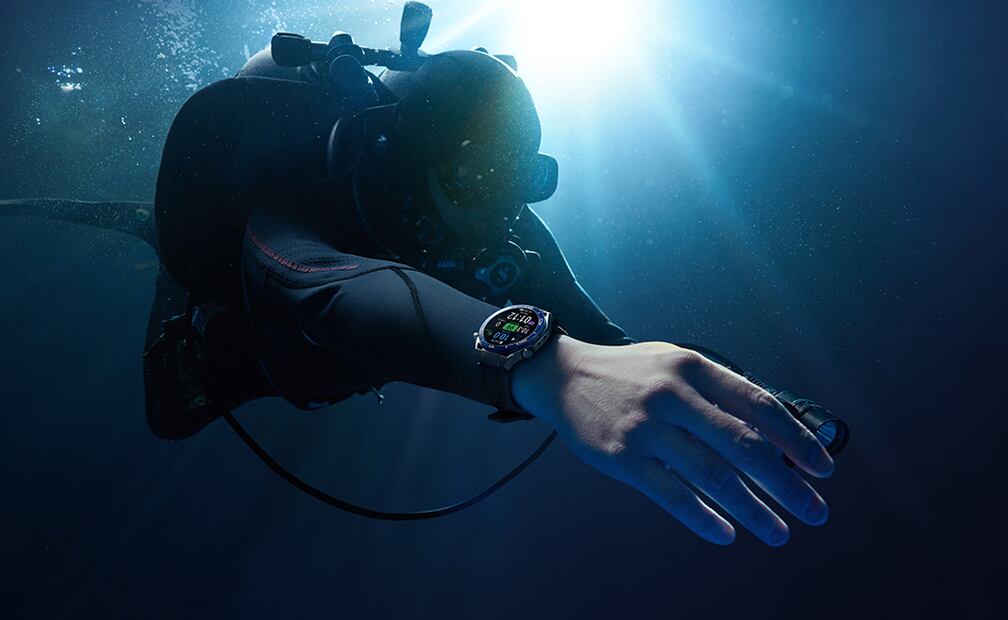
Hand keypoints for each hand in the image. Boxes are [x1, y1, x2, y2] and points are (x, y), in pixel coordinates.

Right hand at [512, 336, 834, 545]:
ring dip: (754, 510)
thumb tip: (777, 433)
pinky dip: (704, 520)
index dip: (796, 440)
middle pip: (744, 446)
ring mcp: (647, 429)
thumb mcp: (677, 364)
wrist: (564, 376)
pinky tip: (726, 534)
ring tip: (779, 532)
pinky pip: (673, 496)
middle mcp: (673, 396)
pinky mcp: (624, 459)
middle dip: (787, 484)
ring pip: (714, 478)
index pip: (759, 405)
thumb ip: (720, 391)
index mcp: (694, 369)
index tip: (822, 469)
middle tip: (814, 511)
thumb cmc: (632, 373)